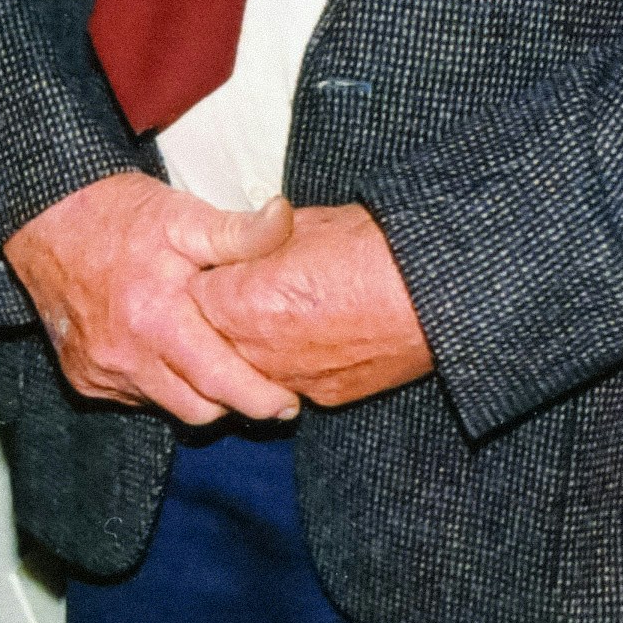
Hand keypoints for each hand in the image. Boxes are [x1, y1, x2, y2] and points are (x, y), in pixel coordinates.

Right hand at [6, 173, 298, 423]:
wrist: (45, 217)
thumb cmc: (120, 215)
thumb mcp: (184, 215)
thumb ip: (238, 232)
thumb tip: (284, 220)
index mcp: (157, 319)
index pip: (220, 383)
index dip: (261, 400)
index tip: (289, 403)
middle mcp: (126, 356)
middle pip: (198, 410)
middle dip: (234, 404)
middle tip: (263, 386)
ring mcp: (101, 371)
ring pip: (166, 407)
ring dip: (196, 395)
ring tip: (219, 366)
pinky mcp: (83, 376)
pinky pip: (135, 398)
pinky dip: (159, 385)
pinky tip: (169, 354)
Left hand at [186, 204, 433, 407]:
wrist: (431, 292)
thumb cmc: (372, 249)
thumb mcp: (305, 225)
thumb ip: (264, 240)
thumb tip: (252, 238)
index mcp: (242, 301)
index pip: (191, 299)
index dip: (207, 281)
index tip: (218, 269)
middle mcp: (256, 349)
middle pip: (211, 344)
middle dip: (220, 321)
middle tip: (244, 294)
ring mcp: (290, 379)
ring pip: (247, 373)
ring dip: (252, 350)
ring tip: (277, 318)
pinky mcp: (324, 396)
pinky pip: (289, 384)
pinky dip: (290, 367)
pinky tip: (310, 339)